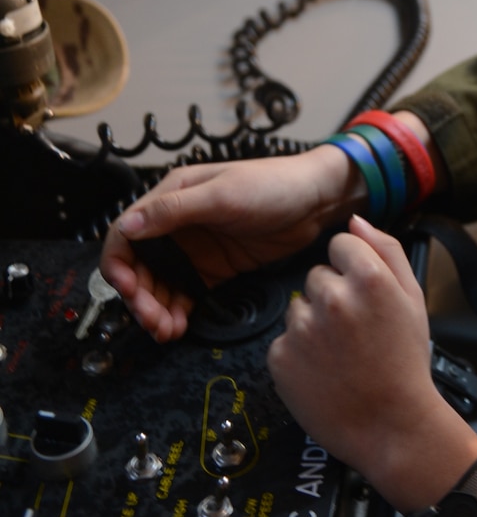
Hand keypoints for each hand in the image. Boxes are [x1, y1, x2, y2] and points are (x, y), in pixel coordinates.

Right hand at [102, 146, 364, 343]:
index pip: (125, 234)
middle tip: (153, 322)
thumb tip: (128, 227)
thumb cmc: (271, 185)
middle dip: (140, 296)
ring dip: (156, 309)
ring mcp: (194, 249)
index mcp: (170, 197)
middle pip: (139, 266)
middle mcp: (175, 224)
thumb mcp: (223, 195)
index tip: (130, 291)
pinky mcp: (213, 269)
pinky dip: (177, 311)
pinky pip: (185, 293)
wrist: (316, 199)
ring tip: (167, 331)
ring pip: (159, 285)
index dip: (120, 265)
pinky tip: (179, 326)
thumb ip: (175, 211)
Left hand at [268, 218, 476, 510]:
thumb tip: (355, 219)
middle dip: (333, 294)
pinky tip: (322, 370)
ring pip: (298, 306)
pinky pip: (284, 339)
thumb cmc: (405, 361)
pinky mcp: (279, 358)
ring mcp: (302, 329)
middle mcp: (332, 298)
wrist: (391, 425)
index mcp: (369, 278)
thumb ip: (387, 250)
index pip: (341, 244)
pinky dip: (299, 352)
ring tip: (339, 353)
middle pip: (318, 275)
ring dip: (313, 322)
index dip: (353, 268)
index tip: (364, 294)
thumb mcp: (413, 298)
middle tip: (355, 330)